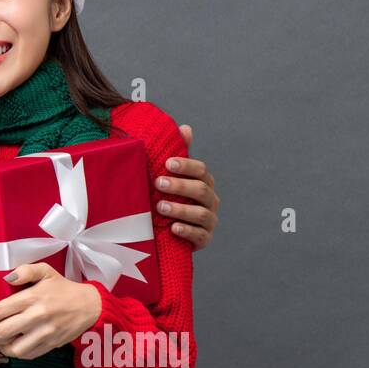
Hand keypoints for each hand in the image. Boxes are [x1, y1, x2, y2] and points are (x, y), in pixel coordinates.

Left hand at [0, 262, 101, 360]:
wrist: (89, 306)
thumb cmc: (62, 288)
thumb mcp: (46, 271)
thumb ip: (25, 271)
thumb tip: (6, 277)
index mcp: (31, 297)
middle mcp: (36, 316)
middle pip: (3, 332)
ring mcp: (45, 332)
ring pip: (15, 348)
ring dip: (0, 349)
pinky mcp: (51, 344)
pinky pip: (29, 354)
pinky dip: (17, 354)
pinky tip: (9, 349)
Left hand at [157, 123, 218, 250]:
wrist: (168, 231)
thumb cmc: (170, 198)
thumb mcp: (172, 177)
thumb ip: (179, 155)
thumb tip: (186, 128)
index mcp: (203, 182)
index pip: (201, 170)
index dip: (186, 165)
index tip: (167, 163)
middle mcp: (210, 200)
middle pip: (201, 190)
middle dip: (180, 186)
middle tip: (158, 182)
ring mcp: (209, 221)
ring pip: (201, 213)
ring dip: (181, 209)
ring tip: (160, 207)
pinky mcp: (204, 239)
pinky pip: (200, 236)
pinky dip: (187, 231)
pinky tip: (173, 228)